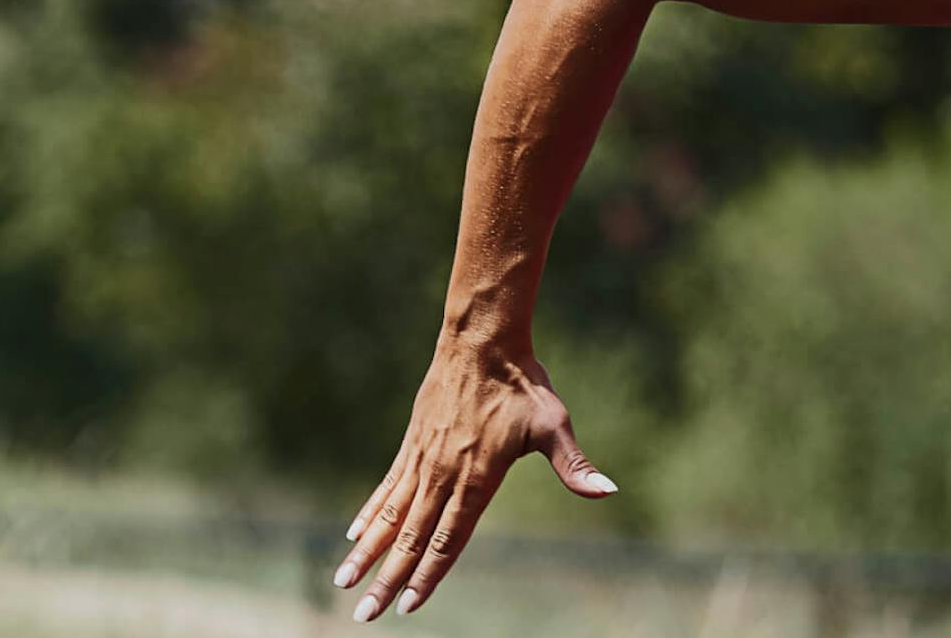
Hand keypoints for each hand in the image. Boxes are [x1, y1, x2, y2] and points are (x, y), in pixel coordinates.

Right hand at [332, 340, 618, 620]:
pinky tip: (354, 536)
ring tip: (343, 582)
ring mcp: (422, 460)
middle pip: (411, 538)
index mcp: (476, 477)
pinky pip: (387, 488)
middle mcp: (442, 474)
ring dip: (367, 553)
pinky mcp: (412, 445)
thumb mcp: (553, 424)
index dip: (429, 574)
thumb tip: (607, 490)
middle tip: (363, 614)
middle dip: (387, 580)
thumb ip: (574, 465)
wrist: (481, 340)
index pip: (449, 538)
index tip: (408, 606)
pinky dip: (369, 514)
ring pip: (390, 516)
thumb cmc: (522, 384)